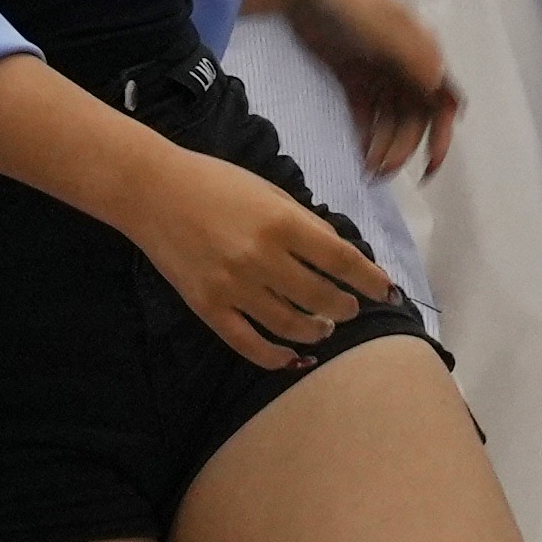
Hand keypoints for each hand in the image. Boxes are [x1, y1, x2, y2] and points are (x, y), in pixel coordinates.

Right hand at [116, 143, 399, 368]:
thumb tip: (339, 255)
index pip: (341, 260)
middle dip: (345, 307)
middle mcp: (262, 258)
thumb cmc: (217, 184)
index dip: (370, 280)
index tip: (387, 291)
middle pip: (320, 297)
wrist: (154, 192)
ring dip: (316, 331)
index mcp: (283, 223)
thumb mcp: (271, 192)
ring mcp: (234, 287)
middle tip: (352, 309)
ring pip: (289, 325)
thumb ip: (305, 225)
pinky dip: (275, 356)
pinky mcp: (208, 307)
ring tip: (325, 328)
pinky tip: (292, 357)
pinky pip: (248, 343)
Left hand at [285, 0, 462, 183]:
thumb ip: (412, 53)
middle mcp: (404, 65)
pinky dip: (367, 135)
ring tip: (368, 169)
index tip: (429, 166)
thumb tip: (440, 89)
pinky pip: (367, 114)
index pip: (442, 101)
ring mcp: (378, 72)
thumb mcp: (382, 23)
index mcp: (420, 51)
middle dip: (403, 148)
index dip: (441, 135)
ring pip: (391, 120)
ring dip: (385, 146)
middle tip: (380, 173)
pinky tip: (361, 152)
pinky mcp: (352, 77)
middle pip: (415, 118)